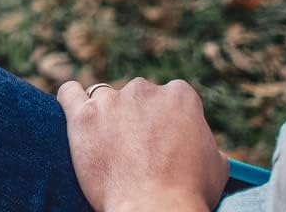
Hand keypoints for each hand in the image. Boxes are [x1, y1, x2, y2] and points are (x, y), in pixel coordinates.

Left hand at [58, 79, 227, 211]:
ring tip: (106, 144)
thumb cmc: (188, 196)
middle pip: (138, 95)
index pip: (171, 96)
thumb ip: (205, 141)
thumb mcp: (216, 167)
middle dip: (138, 118)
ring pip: (104, 96)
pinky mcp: (83, 115)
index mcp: (180, 96)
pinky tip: (74, 113)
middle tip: (137, 151)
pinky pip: (69, 93)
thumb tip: (198, 140)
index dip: (167, 120)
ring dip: (106, 115)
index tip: (164, 141)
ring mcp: (111, 100)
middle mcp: (145, 90)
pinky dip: (70, 99)